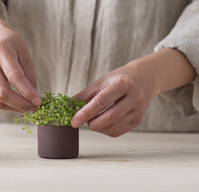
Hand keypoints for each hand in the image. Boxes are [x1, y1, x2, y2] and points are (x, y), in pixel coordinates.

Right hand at [0, 4, 41, 111]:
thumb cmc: (9, 43)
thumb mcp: (24, 53)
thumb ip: (28, 75)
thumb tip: (34, 96)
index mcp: (1, 50)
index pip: (14, 76)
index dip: (27, 92)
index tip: (38, 102)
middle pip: (2, 92)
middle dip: (20, 105)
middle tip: (33, 108)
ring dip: (13, 107)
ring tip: (26, 106)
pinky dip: (6, 104)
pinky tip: (15, 101)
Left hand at [71, 48, 194, 136]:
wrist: (143, 78)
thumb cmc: (118, 79)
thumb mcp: (101, 82)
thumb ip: (84, 95)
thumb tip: (67, 107)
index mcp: (122, 84)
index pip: (101, 102)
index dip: (86, 113)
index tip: (74, 121)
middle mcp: (133, 97)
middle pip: (110, 117)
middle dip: (92, 123)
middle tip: (82, 122)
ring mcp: (138, 110)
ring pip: (114, 127)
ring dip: (98, 128)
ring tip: (91, 121)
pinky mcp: (138, 120)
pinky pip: (119, 131)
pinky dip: (106, 131)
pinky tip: (101, 124)